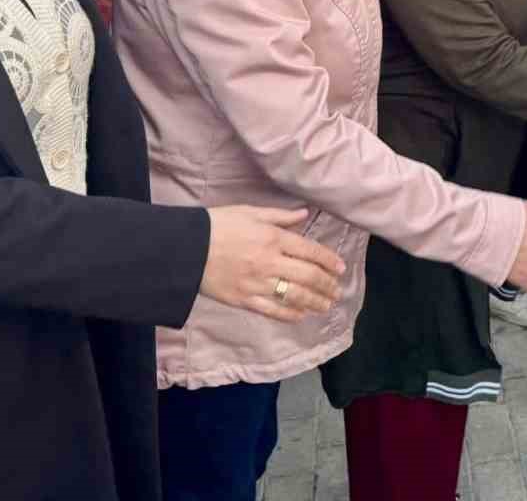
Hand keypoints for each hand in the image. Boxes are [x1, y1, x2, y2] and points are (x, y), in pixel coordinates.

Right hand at [199, 206, 345, 321]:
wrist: (185, 249)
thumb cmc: (217, 225)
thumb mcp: (249, 212)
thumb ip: (279, 216)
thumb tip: (304, 214)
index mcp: (272, 238)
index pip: (310, 251)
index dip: (329, 260)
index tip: (341, 268)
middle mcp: (269, 262)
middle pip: (308, 276)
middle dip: (327, 284)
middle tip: (337, 290)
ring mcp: (257, 284)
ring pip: (295, 296)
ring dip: (315, 301)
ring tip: (327, 305)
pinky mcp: (244, 300)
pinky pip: (273, 311)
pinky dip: (291, 314)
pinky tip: (302, 315)